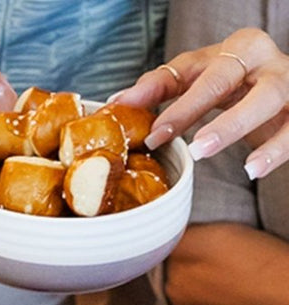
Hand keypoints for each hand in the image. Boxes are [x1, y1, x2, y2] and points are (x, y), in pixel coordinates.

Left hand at [112, 29, 288, 178]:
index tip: (143, 129)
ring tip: (203, 149)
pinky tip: (253, 169)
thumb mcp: (201, 79)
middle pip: (224, 78)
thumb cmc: (238, 84)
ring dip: (233, 125)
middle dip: (191, 106)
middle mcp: (262, 61)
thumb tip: (117, 102)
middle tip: (161, 136)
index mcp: (234, 50)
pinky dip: (274, 151)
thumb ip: (161, 87)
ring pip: (264, 100)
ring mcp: (286, 85)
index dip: (163, 96)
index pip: (192, 70)